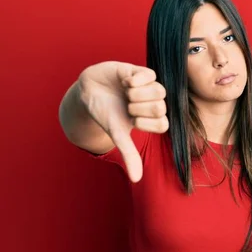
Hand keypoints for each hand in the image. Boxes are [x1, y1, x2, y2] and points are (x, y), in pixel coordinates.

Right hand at [78, 61, 167, 181]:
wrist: (88, 92)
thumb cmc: (105, 113)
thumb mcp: (117, 134)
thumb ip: (129, 154)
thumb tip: (136, 180)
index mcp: (153, 118)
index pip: (163, 124)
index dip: (145, 122)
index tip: (130, 120)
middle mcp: (154, 102)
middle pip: (161, 107)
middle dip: (138, 108)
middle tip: (126, 105)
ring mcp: (150, 86)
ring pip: (159, 91)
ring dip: (137, 94)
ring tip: (125, 93)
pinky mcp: (142, 71)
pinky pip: (150, 74)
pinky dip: (135, 80)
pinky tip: (124, 81)